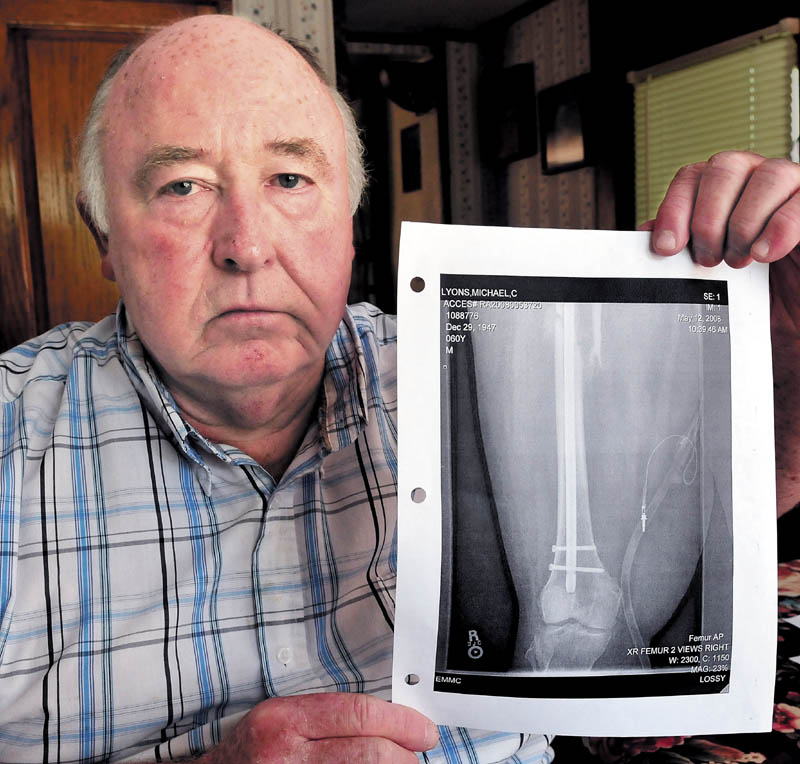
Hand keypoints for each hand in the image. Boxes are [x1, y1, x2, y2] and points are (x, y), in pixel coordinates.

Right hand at [198, 692, 438, 762]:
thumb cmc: (250, 753)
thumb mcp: (281, 720)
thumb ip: (328, 719)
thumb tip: (387, 725)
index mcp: (284, 721)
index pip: (357, 714)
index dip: (400, 722)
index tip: (423, 730)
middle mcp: (285, 753)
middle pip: (367, 753)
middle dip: (403, 756)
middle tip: (417, 756)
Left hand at [643, 150, 799, 337]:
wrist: (793, 315)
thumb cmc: (752, 289)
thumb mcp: (708, 272)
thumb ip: (681, 247)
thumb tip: (645, 233)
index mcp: (726, 190)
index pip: (692, 176)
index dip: (674, 208)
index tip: (665, 247)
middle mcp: (759, 180)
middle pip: (725, 167)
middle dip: (707, 217)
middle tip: (706, 257)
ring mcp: (794, 190)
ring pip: (769, 175)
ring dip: (744, 222)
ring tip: (738, 259)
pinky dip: (781, 226)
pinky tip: (764, 253)